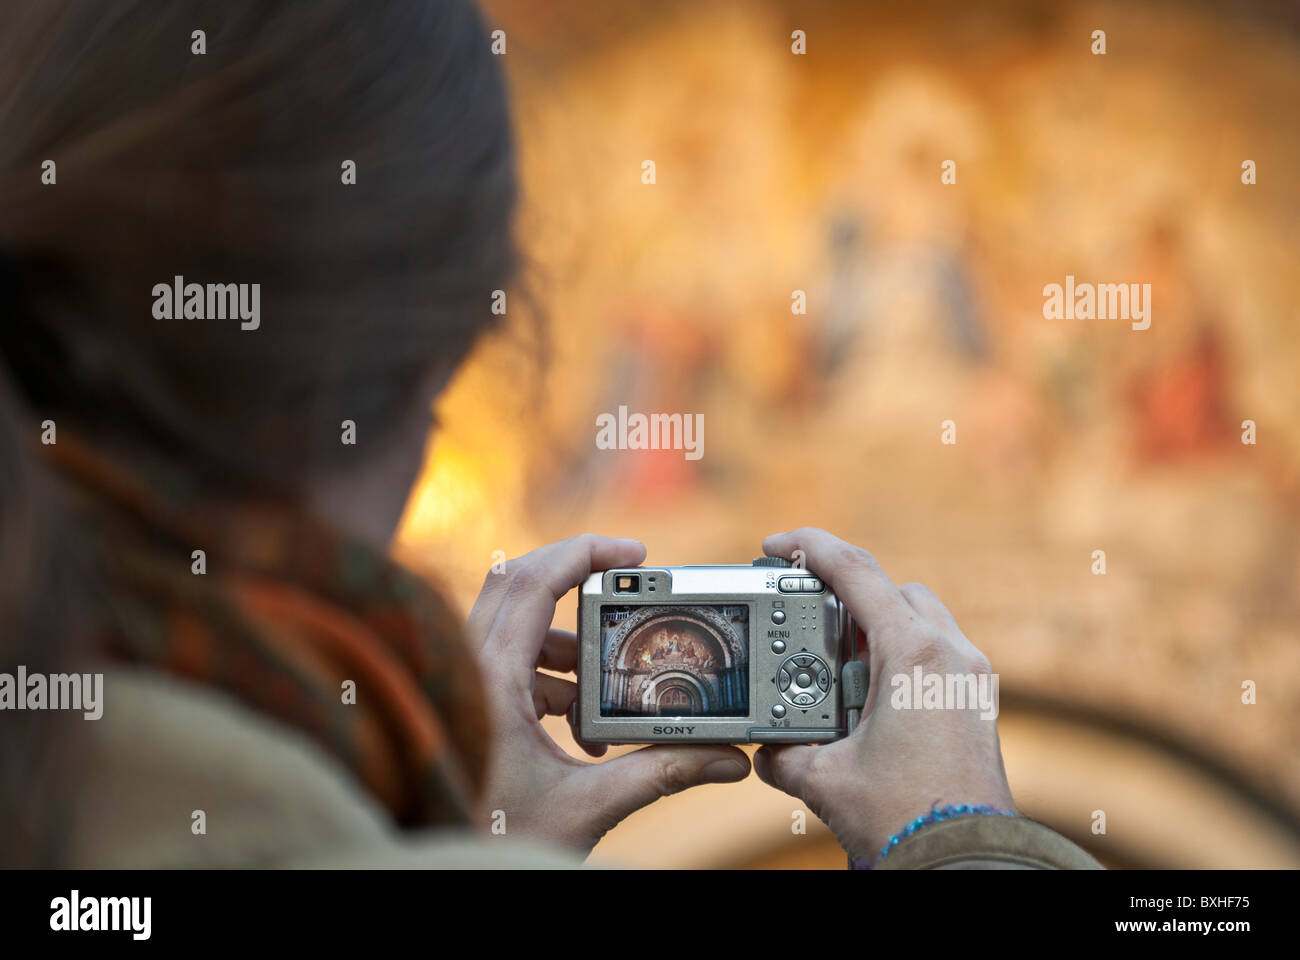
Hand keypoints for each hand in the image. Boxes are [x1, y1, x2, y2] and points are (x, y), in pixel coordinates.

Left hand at [467, 534, 750, 855]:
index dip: (586, 552)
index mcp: (491, 679)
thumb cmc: (495, 839)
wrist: (446, 873)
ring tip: (610, 695)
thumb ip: (661, 775)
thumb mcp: (587, 806)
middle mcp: (468, 667)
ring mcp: (464, 682)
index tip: (635, 552)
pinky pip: (511, 661)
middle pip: (520, 583)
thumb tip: (727, 759)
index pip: (534, 581)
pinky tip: (582, 730)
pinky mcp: (469, 701)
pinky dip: (552, 678)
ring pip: (516, 625)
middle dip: (580, 584)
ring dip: (569, 646)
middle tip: (632, 590)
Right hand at [753, 528, 1014, 862]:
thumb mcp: (824, 779)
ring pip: (920, 619)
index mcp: (912, 654)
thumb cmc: (904, 818)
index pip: (855, 571)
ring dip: (875, 629)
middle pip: (892, 590)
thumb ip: (784, 754)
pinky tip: (867, 700)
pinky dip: (898, 660)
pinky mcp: (977, 703)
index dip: (809, 546)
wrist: (965, 862)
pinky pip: (936, 655)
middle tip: (804, 619)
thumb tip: (767, 752)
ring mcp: (970, 677)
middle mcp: (949, 653)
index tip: (775, 542)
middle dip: (845, 595)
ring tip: (834, 669)